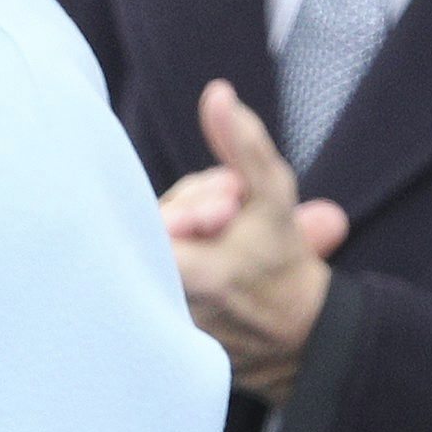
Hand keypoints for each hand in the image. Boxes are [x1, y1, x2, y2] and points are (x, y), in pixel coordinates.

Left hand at [161, 78, 346, 400]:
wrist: (292, 336)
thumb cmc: (284, 264)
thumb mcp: (273, 197)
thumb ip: (243, 146)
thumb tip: (216, 94)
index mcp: (188, 273)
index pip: (156, 214)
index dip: (193, 205)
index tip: (227, 213)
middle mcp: (155, 297)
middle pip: (149, 220)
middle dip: (192, 208)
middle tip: (231, 217)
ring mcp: (144, 311)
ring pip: (146, 239)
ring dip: (183, 227)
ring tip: (223, 236)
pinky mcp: (141, 318)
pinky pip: (140, 263)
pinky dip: (170, 250)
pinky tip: (204, 252)